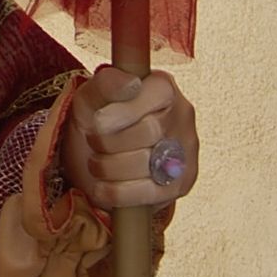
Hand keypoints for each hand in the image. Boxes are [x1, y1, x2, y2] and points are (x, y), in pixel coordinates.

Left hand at [61, 66, 197, 210]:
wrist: (94, 156)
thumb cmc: (95, 119)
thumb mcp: (90, 96)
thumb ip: (106, 84)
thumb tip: (130, 82)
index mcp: (162, 86)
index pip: (154, 96)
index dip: (121, 112)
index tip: (97, 121)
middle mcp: (182, 116)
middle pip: (150, 131)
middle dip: (110, 141)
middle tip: (93, 141)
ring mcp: (185, 152)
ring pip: (150, 164)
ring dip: (111, 167)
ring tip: (97, 162)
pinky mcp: (181, 184)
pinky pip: (150, 193)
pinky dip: (119, 191)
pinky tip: (103, 185)